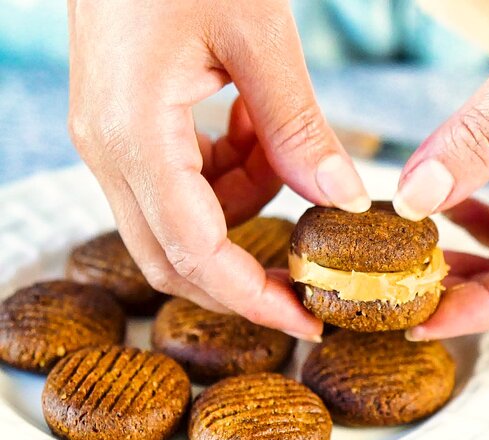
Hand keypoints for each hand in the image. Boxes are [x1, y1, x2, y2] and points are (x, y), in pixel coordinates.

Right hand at [67, 1, 370, 339]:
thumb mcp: (258, 35)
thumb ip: (297, 125)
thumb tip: (342, 199)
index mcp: (133, 133)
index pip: (192, 252)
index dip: (251, 297)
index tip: (306, 319)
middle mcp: (110, 150)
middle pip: (176, 256)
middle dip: (245, 271)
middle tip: (310, 267)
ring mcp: (113, 141)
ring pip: (184, 219)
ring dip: (244, 199)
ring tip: (274, 136)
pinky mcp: (127, 129)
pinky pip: (182, 181)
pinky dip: (228, 169)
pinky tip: (246, 117)